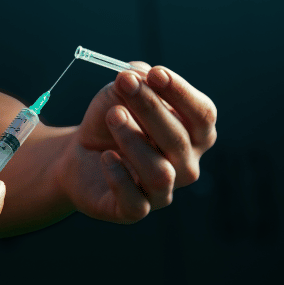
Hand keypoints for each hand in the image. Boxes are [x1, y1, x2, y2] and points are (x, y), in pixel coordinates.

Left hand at [56, 63, 216, 222]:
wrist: (80, 153)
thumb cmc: (112, 119)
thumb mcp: (120, 92)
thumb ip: (134, 80)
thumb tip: (139, 76)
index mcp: (194, 134)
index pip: (203, 115)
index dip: (181, 93)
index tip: (155, 73)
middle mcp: (186, 165)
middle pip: (179, 139)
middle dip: (150, 108)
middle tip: (124, 84)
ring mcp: (163, 191)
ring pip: (160, 172)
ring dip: (134, 140)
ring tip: (113, 116)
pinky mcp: (135, 210)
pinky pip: (135, 201)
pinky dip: (120, 177)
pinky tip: (106, 156)